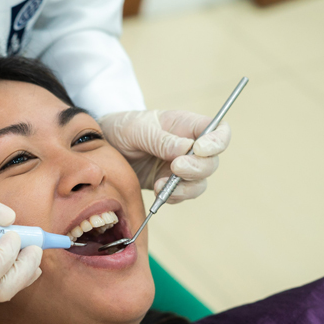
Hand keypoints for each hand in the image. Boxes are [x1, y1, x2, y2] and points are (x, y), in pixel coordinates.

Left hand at [97, 109, 230, 202]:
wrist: (104, 147)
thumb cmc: (123, 129)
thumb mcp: (138, 129)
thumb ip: (162, 140)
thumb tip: (187, 149)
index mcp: (187, 126)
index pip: (219, 131)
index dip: (217, 142)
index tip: (199, 149)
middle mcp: (190, 148)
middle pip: (211, 162)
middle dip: (197, 168)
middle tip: (175, 167)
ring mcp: (180, 168)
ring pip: (199, 183)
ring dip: (184, 187)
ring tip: (161, 185)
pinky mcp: (169, 184)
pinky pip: (181, 195)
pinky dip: (172, 197)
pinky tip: (158, 192)